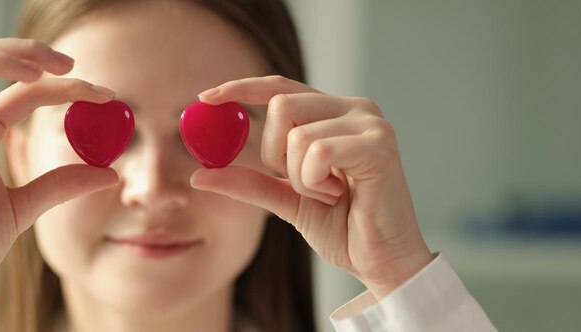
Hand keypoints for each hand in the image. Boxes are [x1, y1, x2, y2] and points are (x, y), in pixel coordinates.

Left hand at [190, 75, 433, 298]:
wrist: (381, 261)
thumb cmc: (343, 227)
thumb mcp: (285, 200)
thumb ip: (247, 182)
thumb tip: (199, 174)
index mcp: (333, 114)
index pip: (279, 87)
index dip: (240, 88)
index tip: (204, 97)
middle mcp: (355, 108)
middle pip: (281, 104)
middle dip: (274, 153)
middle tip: (302, 184)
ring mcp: (370, 124)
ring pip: (296, 134)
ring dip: (300, 178)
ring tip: (330, 194)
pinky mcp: (379, 145)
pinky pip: (317, 151)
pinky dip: (314, 182)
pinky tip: (339, 196)